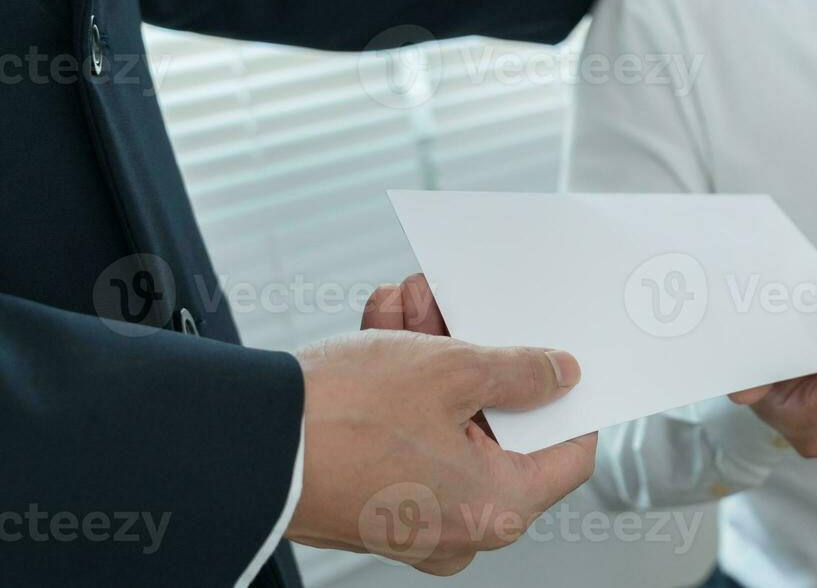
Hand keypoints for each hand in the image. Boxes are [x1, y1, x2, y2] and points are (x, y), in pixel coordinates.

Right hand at [286, 329, 594, 574]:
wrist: (240, 442)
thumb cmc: (344, 422)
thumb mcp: (450, 370)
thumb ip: (519, 370)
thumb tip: (559, 374)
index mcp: (496, 508)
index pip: (567, 450)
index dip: (567, 395)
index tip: (561, 356)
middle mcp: (459, 525)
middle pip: (498, 422)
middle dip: (476, 350)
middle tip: (463, 305)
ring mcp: (414, 514)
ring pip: (447, 417)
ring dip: (432, 351)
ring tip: (412, 301)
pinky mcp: (373, 494)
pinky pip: (408, 432)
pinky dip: (401, 379)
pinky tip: (387, 324)